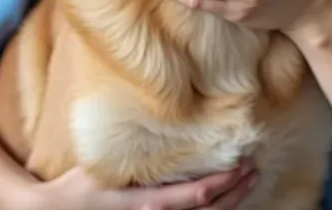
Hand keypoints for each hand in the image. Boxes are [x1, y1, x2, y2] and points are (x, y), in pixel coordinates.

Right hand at [17, 160, 257, 209]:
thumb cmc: (77, 187)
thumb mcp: (103, 168)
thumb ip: (132, 157)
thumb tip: (159, 130)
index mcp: (145, 205)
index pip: (195, 198)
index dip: (223, 185)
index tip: (242, 166)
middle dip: (234, 193)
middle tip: (253, 171)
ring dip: (230, 204)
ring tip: (247, 183)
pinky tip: (221, 199)